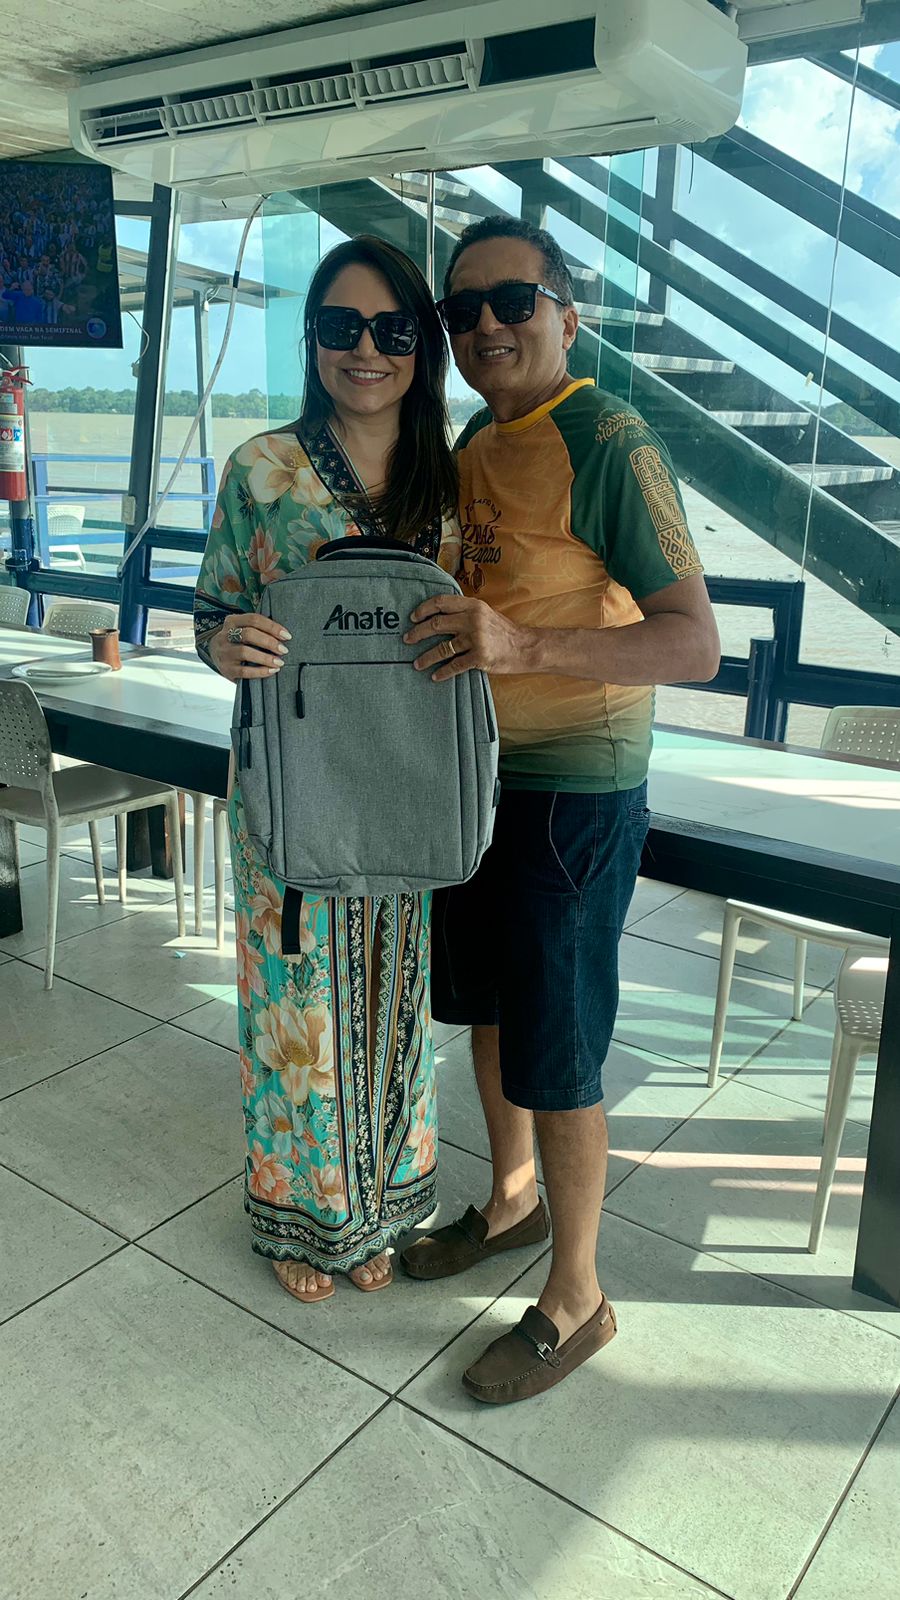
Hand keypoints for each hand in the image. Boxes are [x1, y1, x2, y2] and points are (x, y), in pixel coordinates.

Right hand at [207, 613, 290, 681]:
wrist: (215, 654)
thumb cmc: (237, 641)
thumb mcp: (242, 629)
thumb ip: (258, 628)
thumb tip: (283, 635)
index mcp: (232, 621)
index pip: (254, 619)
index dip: (272, 627)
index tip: (287, 636)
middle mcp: (225, 636)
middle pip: (249, 634)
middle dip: (269, 642)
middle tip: (284, 650)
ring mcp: (224, 653)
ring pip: (245, 652)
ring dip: (266, 658)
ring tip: (279, 662)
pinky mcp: (226, 669)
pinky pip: (244, 671)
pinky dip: (260, 671)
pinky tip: (271, 671)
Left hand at [405, 595, 532, 680]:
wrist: (526, 647)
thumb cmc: (504, 631)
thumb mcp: (485, 613)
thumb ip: (465, 612)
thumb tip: (438, 615)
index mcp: (473, 605)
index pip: (441, 602)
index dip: (424, 609)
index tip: (413, 617)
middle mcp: (473, 620)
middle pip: (436, 624)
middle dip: (417, 633)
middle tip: (407, 640)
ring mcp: (476, 639)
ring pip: (442, 648)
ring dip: (426, 657)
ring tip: (416, 664)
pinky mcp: (480, 658)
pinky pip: (455, 665)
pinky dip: (442, 672)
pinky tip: (435, 676)